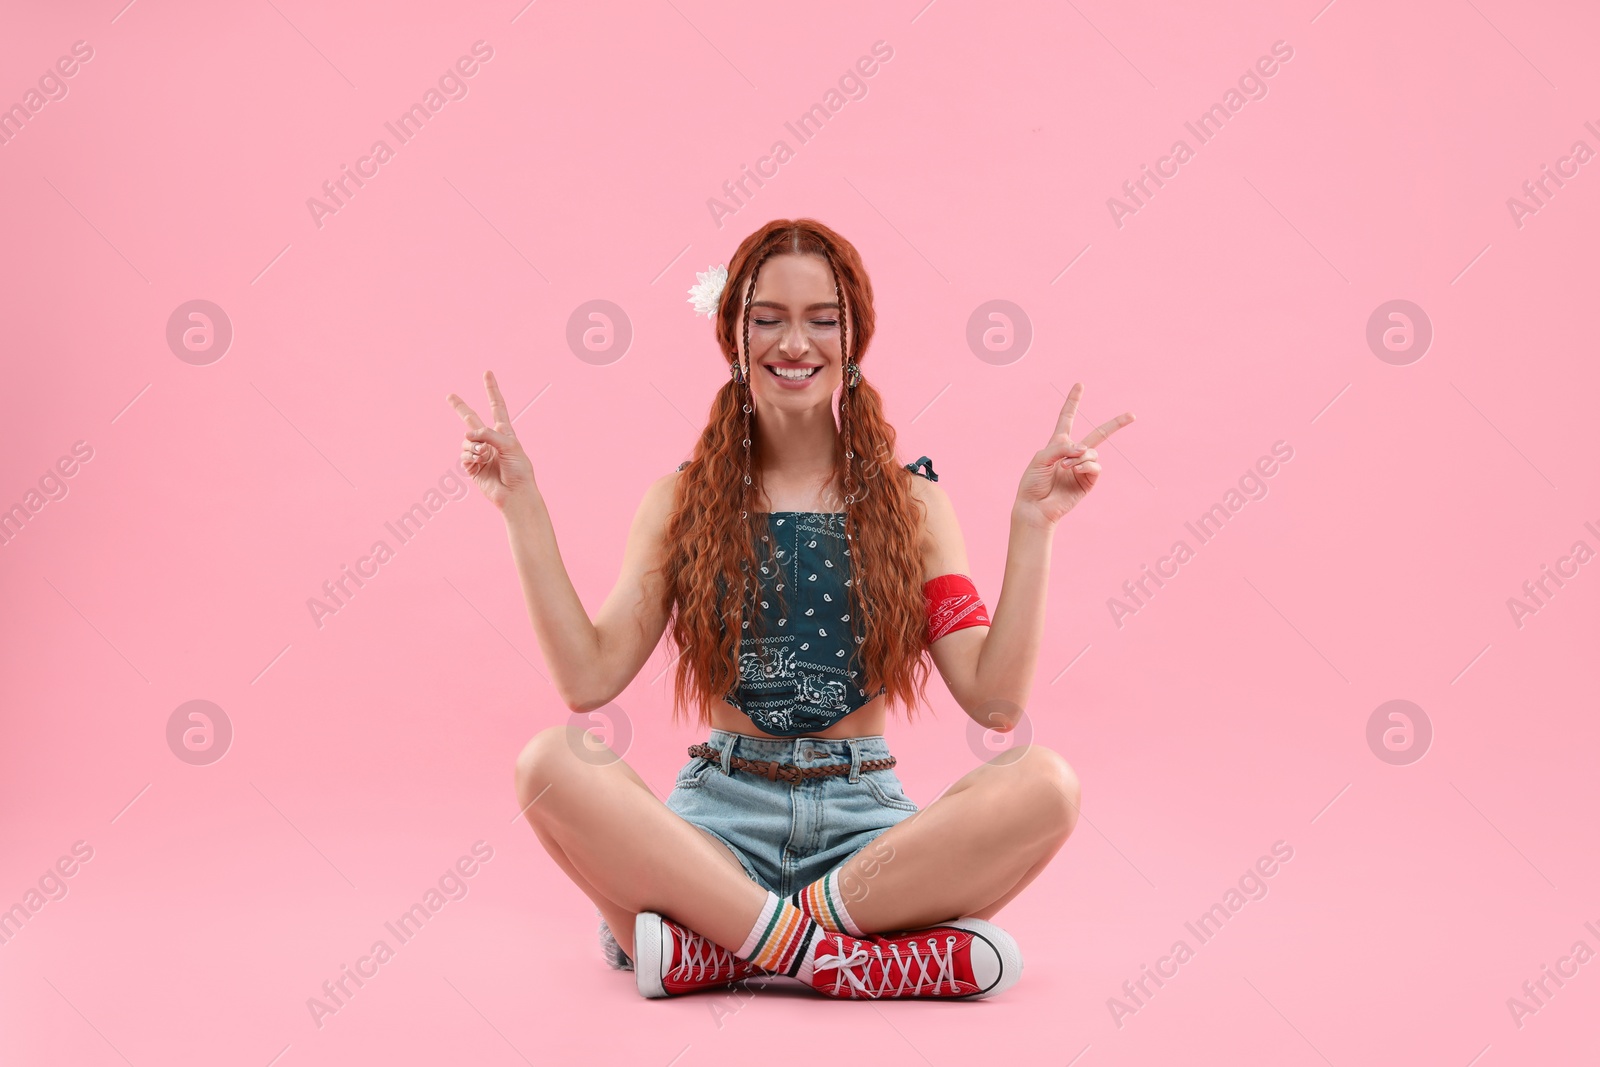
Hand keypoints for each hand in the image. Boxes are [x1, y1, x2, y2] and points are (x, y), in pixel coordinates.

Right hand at [446, 371, 537, 510]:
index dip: (491, 390)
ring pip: (466, 439)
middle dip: (460, 407)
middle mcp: (490, 440)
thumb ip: (489, 434)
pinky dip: (470, 455)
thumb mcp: (509, 445)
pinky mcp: (472, 466)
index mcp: (504, 432)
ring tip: (484, 455)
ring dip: (473, 445)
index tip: (487, 373)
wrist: (515, 494)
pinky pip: (464, 453)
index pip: (496, 406)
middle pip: (472, 418)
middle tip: (449, 395)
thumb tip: (468, 434)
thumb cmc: (518, 470)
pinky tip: (479, 462)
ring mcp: (480, 452)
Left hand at [1014, 382, 1134, 528]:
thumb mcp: (1040, 458)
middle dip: (1116, 424)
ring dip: (1079, 457)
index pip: (1067, 418)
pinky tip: (1074, 471)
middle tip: (1132, 415)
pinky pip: (1095, 466)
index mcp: (1058, 444)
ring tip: (1064, 467)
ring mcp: (1082, 468)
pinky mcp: (1088, 482)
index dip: (1073, 402)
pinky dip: (1085, 465)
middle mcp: (1073, 454)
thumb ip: (1061, 448)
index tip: (1080, 385)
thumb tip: (1084, 449)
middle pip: (1098, 434)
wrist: (1035, 507)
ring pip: (1093, 452)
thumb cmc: (1032, 483)